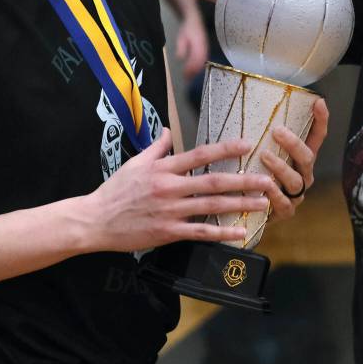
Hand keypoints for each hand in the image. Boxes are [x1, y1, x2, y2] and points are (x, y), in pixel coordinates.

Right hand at [85, 133, 274, 251]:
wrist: (95, 220)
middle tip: (267, 179)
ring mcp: (170, 211)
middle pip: (213, 182)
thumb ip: (156, 147)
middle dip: (243, 180)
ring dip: (240, 204)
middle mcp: (170, 187)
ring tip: (262, 203)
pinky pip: (200, 232)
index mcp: (163, 168)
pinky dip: (221, 233)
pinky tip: (239, 232)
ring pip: (211, 207)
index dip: (225, 149)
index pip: (200, 154)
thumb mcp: (135, 162)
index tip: (247, 144)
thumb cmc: (115, 190)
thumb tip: (168, 130)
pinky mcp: (168, 232)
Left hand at [175, 15, 208, 79]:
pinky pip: (203, 60)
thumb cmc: (187, 29)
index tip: (185, 74)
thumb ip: (181, 47)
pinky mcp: (205, 50)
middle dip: (193, 71)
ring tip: (189, 77)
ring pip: (202, 63)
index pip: (196, 59)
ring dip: (196, 71)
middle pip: (200, 63)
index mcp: (198, 44)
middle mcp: (204, 48)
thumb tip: (179, 57)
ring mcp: (206, 49)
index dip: (191, 68)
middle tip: (186, 79)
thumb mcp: (181, 37)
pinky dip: (199, 67)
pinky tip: (194, 71)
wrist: (194, 20)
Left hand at [260, 97, 327, 221]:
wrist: (248, 210)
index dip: (321, 120)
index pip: (317, 137)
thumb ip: (262, 136)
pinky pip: (283, 204)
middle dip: (294, 143)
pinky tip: (264, 186)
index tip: (318, 102)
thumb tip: (250, 107)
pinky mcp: (285, 212)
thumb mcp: (260, 152)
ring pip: (295, 180)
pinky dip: (274, 194)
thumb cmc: (255, 174)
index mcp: (301, 158)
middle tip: (277, 130)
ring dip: (281, 167)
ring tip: (264, 155)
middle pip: (307, 157)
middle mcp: (303, 174)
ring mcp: (296, 194)